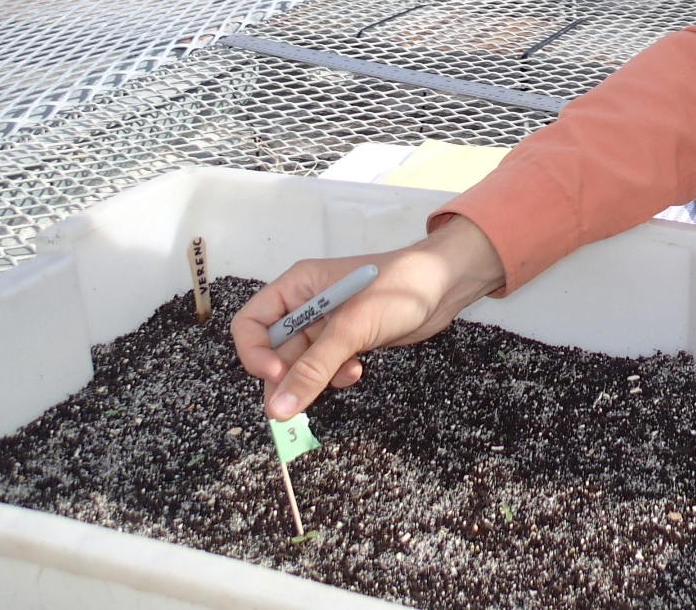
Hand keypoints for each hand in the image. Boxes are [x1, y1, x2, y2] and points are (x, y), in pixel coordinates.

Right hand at [232, 216, 504, 419]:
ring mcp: (326, 325)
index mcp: (297, 287)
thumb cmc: (398, 288)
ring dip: (315, 379)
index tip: (275, 377)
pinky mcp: (347, 342)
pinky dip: (335, 376)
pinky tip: (357, 372)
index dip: (254, 353)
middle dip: (287, 378)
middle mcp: (306, 305)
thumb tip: (277, 410)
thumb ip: (313, 369)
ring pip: (300, 365)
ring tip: (343, 377)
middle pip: (273, 351)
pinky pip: (325, 368)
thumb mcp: (351, 328)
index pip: (251, 323)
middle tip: (298, 406)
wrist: (445, 285)